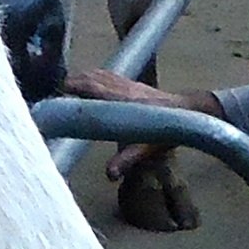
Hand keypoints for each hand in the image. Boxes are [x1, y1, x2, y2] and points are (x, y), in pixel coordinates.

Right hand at [60, 69, 221, 179]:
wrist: (191, 111)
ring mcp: (128, 83)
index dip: (75, 87)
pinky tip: (91, 81)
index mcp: (122, 99)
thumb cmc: (169, 128)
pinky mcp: (134, 83)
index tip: (59, 92)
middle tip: (57, 92)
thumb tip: (109, 174)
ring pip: (100, 74)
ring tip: (68, 86)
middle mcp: (123, 87)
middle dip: (73, 82)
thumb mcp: (147, 147)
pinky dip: (95, 76)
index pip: (93, 87)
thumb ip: (127, 159)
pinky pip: (108, 75)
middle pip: (92, 77)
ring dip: (83, 77)